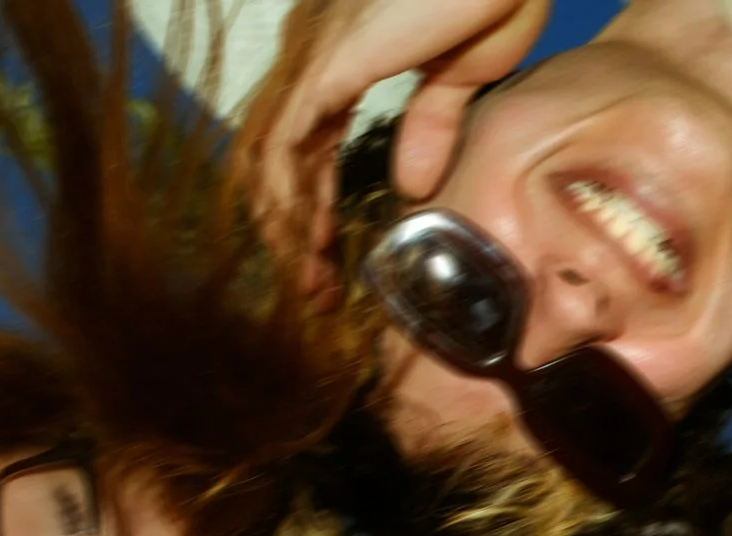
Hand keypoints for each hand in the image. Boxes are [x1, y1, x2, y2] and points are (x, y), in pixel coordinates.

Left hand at [243, 0, 548, 262]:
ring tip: (308, 282)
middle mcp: (312, 51)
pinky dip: (290, 201)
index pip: (301, 143)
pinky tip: (307, 243)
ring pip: (266, 157)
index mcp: (340, 54)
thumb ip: (431, 122)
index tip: (325, 259)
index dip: (308, 205)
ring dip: (284, 227)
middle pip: (271, 154)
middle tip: (312, 287)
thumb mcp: (464, 73)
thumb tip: (412, 185)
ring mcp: (312, 54)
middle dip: (287, 227)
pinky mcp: (327, 63)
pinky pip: (285, 145)